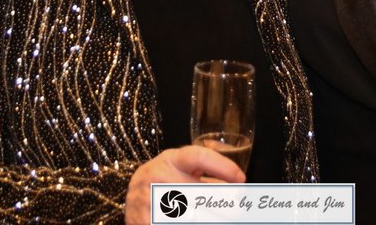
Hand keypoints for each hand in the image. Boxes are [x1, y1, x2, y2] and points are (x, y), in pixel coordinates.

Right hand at [124, 146, 245, 224]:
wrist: (134, 201)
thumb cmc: (164, 183)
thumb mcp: (181, 171)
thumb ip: (206, 177)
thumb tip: (236, 186)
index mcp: (171, 159)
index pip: (199, 156)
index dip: (222, 166)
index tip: (241, 178)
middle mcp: (158, 174)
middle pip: (199, 191)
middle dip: (222, 204)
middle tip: (237, 210)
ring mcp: (148, 198)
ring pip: (190, 214)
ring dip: (209, 217)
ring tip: (225, 217)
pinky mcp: (143, 219)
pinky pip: (173, 221)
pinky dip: (191, 221)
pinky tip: (198, 220)